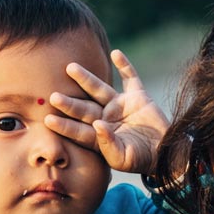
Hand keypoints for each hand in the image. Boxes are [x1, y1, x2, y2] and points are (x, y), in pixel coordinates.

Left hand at [46, 49, 170, 174]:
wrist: (166, 152)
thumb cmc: (141, 160)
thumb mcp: (123, 158)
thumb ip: (108, 144)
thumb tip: (97, 125)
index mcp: (99, 136)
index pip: (78, 130)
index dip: (64, 126)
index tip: (47, 120)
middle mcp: (105, 118)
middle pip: (84, 108)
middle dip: (70, 103)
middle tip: (53, 96)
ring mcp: (120, 105)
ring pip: (99, 89)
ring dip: (86, 79)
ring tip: (70, 67)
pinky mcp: (137, 97)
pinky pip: (130, 78)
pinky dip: (125, 66)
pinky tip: (116, 53)